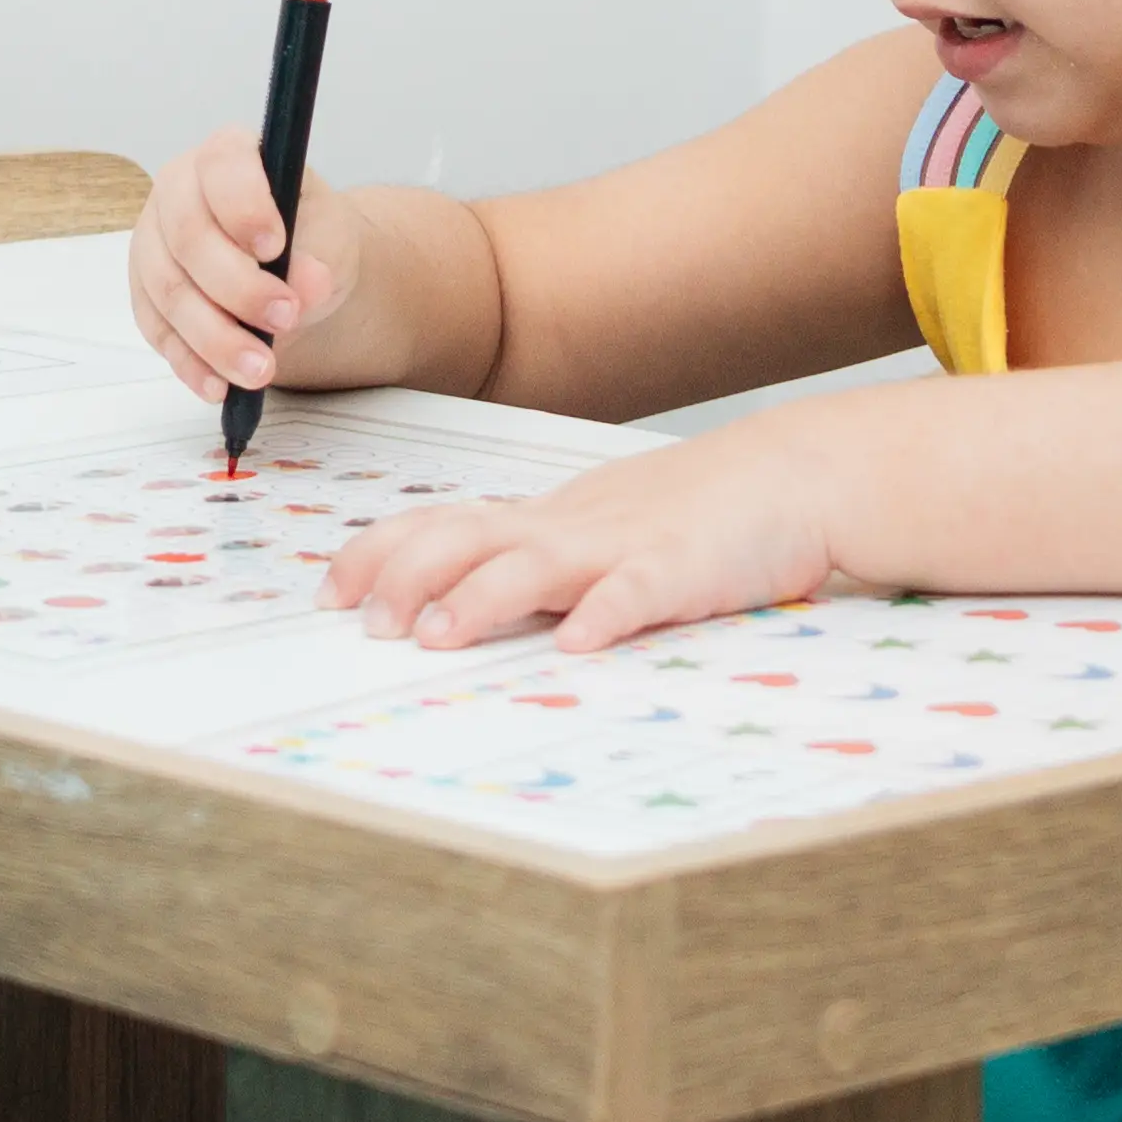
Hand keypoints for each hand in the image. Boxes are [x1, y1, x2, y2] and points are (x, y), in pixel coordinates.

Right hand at [133, 126, 370, 400]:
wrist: (295, 270)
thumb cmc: (309, 237)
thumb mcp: (332, 239)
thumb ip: (322, 258)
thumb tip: (308, 285)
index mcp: (227, 155)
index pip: (221, 167)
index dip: (244, 207)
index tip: (276, 247)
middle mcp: (178, 191)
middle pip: (188, 237)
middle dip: (237, 287)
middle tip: (285, 318)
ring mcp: (153, 242)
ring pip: (169, 291)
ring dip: (215, 338)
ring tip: (261, 369)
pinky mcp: (146, 294)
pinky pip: (158, 331)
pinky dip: (190, 363)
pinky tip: (220, 384)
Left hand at [320, 417, 847, 654]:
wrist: (793, 475)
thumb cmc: (691, 512)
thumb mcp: (596, 530)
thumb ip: (532, 562)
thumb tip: (449, 605)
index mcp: (545, 519)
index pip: (441, 524)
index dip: (379, 554)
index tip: (328, 592)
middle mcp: (570, 527)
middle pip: (468, 537)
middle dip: (407, 578)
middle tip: (365, 624)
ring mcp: (626, 545)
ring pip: (538, 565)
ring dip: (481, 600)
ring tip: (438, 637)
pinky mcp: (685, 569)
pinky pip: (639, 592)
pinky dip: (604, 617)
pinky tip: (578, 647)